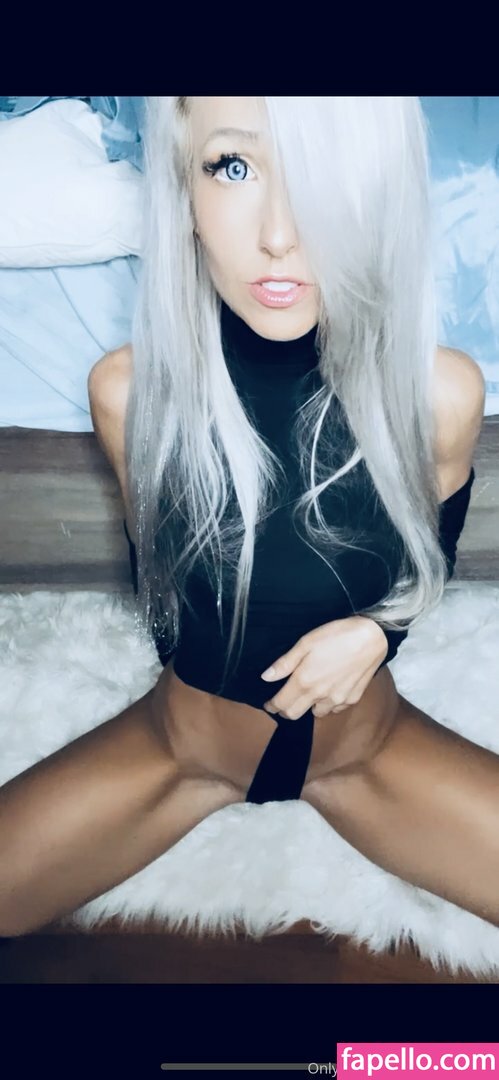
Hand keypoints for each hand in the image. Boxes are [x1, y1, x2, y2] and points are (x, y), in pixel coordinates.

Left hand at [261, 616, 388, 719]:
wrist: (371, 637)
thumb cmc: (336, 635)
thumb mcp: (306, 642)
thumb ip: (285, 663)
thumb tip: (266, 677)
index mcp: (304, 681)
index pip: (281, 704)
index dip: (271, 706)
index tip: (268, 703)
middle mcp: (320, 695)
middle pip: (295, 714)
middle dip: (285, 710)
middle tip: (283, 700)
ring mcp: (338, 700)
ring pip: (316, 713)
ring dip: (308, 707)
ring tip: (309, 692)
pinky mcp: (352, 699)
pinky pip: (335, 708)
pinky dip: (328, 703)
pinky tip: (329, 689)